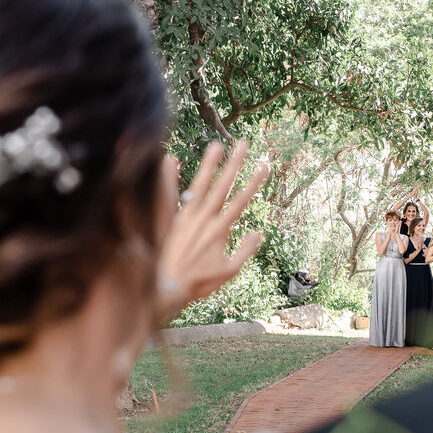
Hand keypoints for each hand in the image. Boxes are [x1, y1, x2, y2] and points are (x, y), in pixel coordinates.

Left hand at [157, 142, 267, 320]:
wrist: (168, 288)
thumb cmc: (200, 283)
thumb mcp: (229, 271)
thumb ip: (245, 251)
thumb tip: (258, 233)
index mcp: (221, 230)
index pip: (241, 201)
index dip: (254, 183)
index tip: (264, 166)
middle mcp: (204, 219)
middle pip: (223, 186)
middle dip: (235, 164)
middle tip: (244, 144)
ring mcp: (186, 217)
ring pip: (200, 185)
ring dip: (209, 164)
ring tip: (216, 144)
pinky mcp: (170, 220)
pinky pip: (169, 195)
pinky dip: (170, 177)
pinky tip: (172, 159)